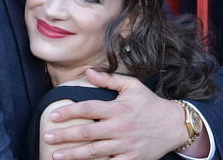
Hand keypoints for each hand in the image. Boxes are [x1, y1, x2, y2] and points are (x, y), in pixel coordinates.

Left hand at [43, 69, 189, 159]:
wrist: (174, 125)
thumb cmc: (150, 104)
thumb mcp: (132, 85)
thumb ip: (109, 79)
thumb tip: (88, 72)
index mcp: (118, 108)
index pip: (88, 109)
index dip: (68, 112)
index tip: (53, 115)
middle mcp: (120, 127)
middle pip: (86, 133)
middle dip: (64, 135)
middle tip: (47, 136)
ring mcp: (126, 145)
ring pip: (94, 152)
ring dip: (73, 154)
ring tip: (56, 155)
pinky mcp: (132, 159)